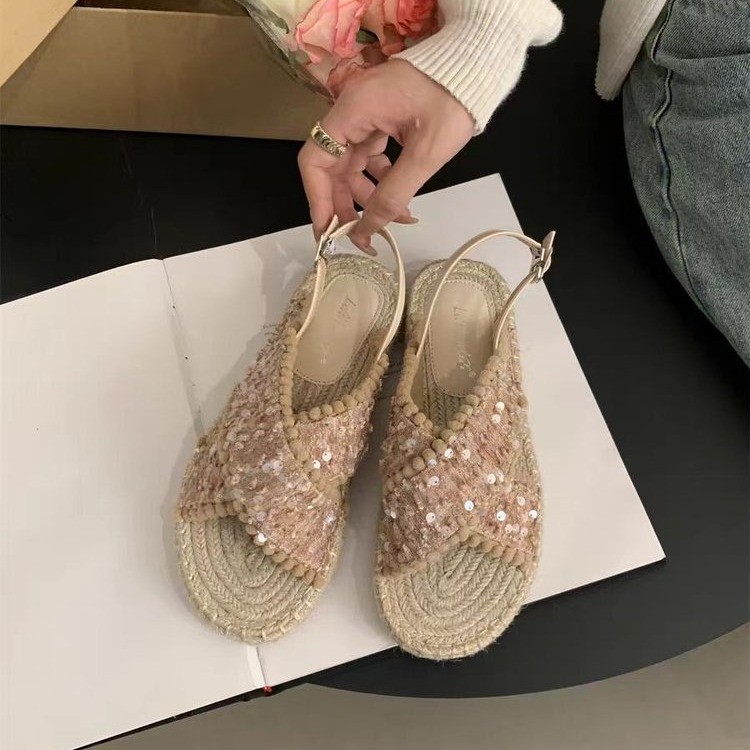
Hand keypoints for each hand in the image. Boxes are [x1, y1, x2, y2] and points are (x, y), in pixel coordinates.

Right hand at [298, 59, 474, 253]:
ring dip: (369, 197)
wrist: (475, 65)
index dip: (317, 199)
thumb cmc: (452, 101)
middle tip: (364, 236)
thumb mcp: (425, 154)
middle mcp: (351, 113)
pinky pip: (371, 158)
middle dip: (347, 205)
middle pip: (333, 168)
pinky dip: (382, 181)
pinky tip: (401, 200)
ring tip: (397, 219)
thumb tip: (367, 229)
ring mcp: (365, 116)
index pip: (314, 161)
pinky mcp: (381, 120)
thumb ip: (392, 194)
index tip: (329, 230)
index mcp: (352, 112)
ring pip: (353, 167)